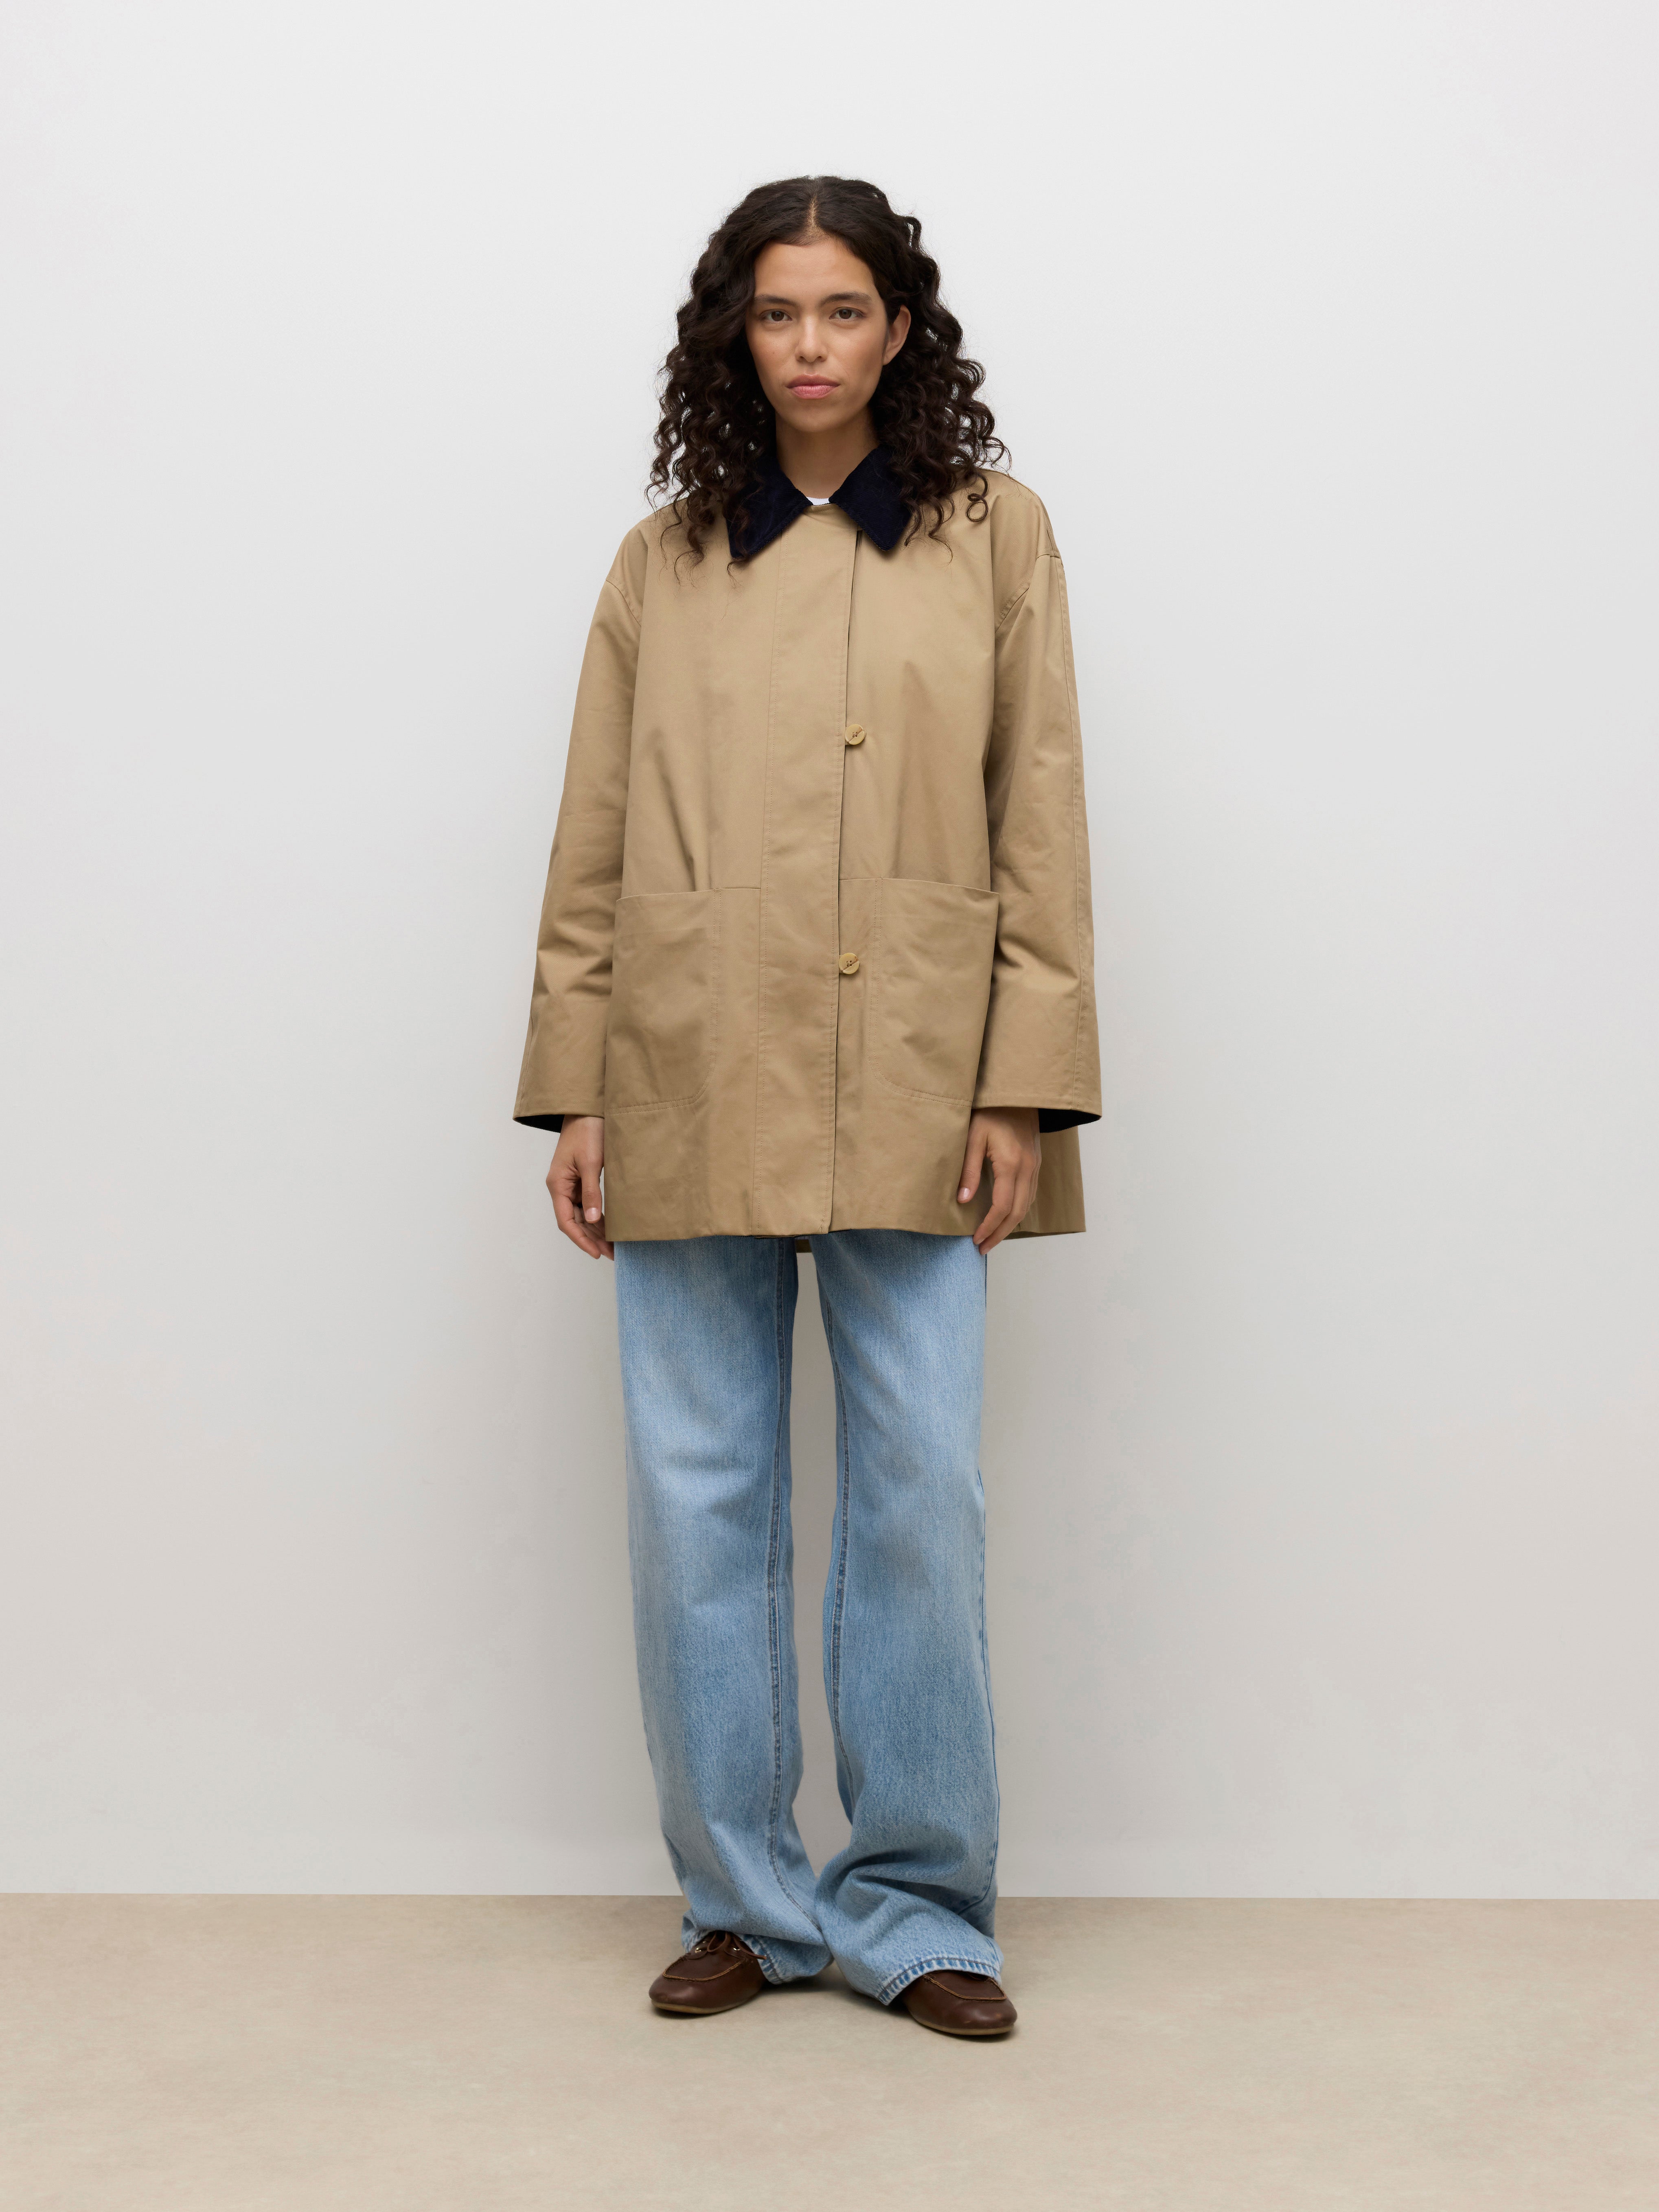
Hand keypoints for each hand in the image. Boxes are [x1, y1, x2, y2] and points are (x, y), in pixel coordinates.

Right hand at [547, 1115, 612, 1258]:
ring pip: (582, 1214)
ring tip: (614, 1245)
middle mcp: (561, 1187)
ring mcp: (571, 1184)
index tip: (596, 1253)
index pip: (566, 1221)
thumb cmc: (588, 1131)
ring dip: (596, 1230)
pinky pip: (588, 1204)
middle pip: (575, 1221)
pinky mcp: (581, 1179)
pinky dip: (598, 1216)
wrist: (588, 1109)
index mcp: (557, 1184)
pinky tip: (611, 1226)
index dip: (581, 1239)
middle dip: (592, 1238)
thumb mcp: (591, 1163)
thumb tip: (593, 1220)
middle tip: (612, 1253)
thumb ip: (592, 1192)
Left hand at [957, 1107, 1040, 1251]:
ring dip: (1010, 1225)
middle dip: (1000, 1233)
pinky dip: (1019, 1211)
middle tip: (983, 1248)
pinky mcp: (1036, 1163)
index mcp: (1010, 1163)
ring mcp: (1035, 1166)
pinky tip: (1006, 1216)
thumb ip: (968, 1170)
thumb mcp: (972, 1137)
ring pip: (1027, 1206)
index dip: (989, 1227)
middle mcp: (1027, 1168)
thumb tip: (962, 1201)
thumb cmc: (990, 1111)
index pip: (1002, 1207)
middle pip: (1018, 1213)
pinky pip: (1030, 1194)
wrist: (1017, 1093)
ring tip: (992, 1237)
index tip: (975, 1240)